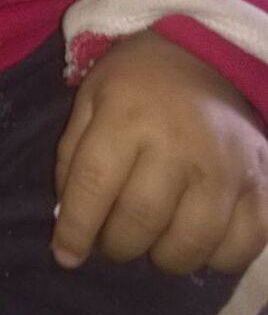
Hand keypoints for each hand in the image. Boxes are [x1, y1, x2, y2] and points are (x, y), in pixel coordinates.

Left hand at [53, 30, 267, 274]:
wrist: (209, 56)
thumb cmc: (140, 81)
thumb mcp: (92, 97)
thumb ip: (72, 157)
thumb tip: (67, 222)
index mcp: (128, 115)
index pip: (94, 187)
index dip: (75, 231)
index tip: (66, 255)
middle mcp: (179, 143)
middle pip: (139, 222)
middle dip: (116, 245)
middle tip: (113, 240)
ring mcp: (227, 168)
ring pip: (188, 245)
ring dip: (162, 256)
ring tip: (153, 239)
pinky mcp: (262, 186)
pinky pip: (238, 249)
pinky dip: (214, 258)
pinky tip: (197, 237)